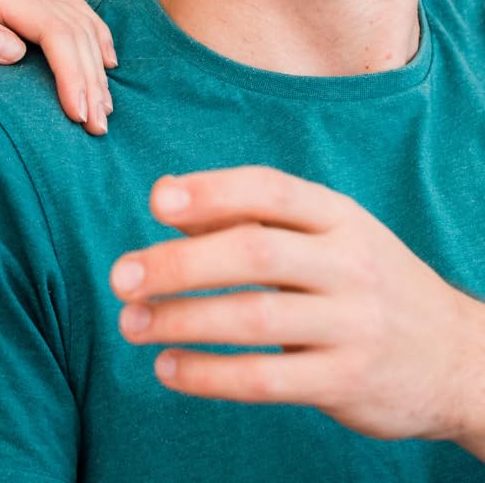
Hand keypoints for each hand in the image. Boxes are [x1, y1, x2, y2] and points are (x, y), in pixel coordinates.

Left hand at [0, 0, 116, 134]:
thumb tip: (14, 48)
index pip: (51, 30)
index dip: (71, 72)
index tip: (78, 112)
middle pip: (71, 31)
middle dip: (88, 79)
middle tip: (96, 126)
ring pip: (79, 26)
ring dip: (96, 68)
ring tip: (101, 111)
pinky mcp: (25, 8)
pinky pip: (75, 17)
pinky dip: (96, 39)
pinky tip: (107, 64)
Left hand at [109, 166, 483, 447]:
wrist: (459, 357)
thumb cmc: (362, 280)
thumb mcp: (323, 236)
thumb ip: (250, 219)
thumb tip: (169, 206)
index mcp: (338, 215)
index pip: (269, 189)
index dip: (211, 191)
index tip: (156, 202)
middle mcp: (349, 263)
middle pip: (253, 252)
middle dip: (178, 263)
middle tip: (120, 277)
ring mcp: (354, 324)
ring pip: (254, 317)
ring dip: (181, 320)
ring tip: (131, 323)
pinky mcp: (349, 382)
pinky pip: (267, 379)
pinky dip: (210, 375)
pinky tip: (168, 368)